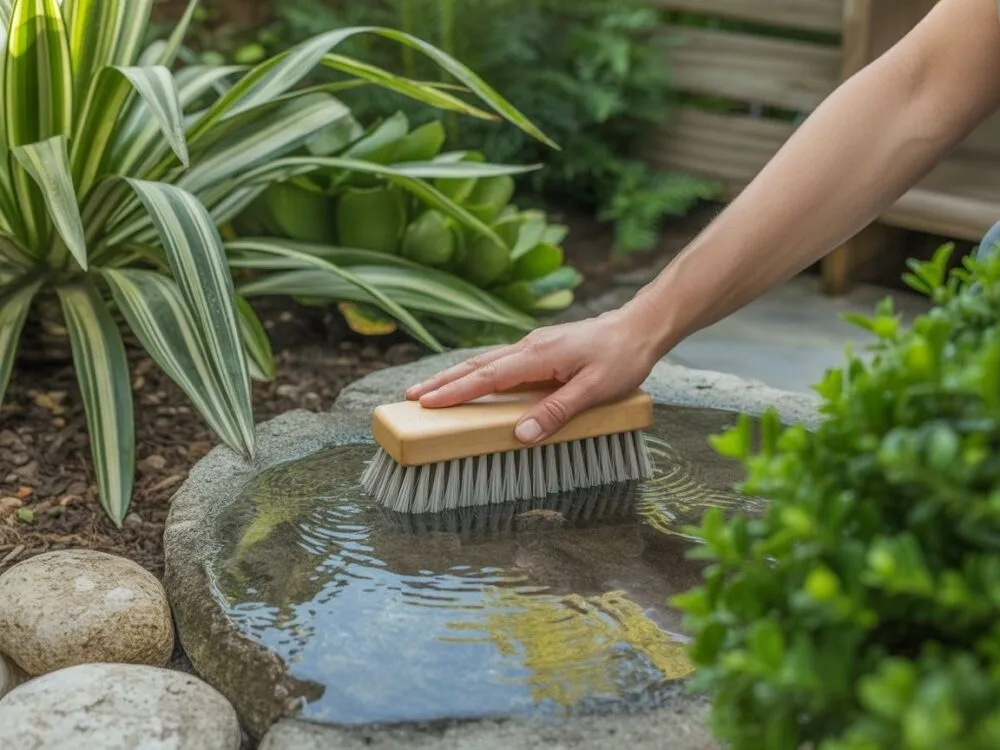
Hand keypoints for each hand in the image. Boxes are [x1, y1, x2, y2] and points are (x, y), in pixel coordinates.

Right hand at [405, 304, 662, 444]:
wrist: (639, 327)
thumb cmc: (621, 358)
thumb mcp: (594, 390)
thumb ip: (557, 412)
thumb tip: (522, 435)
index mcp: (538, 355)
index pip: (488, 376)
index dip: (456, 391)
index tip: (427, 403)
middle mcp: (529, 347)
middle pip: (477, 365)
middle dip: (443, 382)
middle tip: (411, 398)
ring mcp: (533, 346)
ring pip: (485, 362)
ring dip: (456, 376)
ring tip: (429, 391)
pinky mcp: (540, 350)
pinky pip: (500, 362)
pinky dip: (477, 373)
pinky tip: (470, 381)